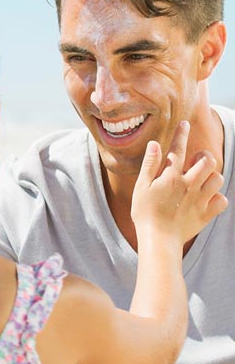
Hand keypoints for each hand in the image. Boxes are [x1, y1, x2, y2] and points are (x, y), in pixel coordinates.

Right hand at [131, 121, 227, 247]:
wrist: (159, 240)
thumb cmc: (145, 214)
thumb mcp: (141, 188)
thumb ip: (149, 165)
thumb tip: (154, 144)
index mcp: (171, 177)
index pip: (178, 149)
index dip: (181, 134)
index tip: (184, 124)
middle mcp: (189, 185)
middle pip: (208, 161)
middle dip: (204, 156)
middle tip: (196, 160)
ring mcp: (200, 199)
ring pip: (217, 179)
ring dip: (211, 176)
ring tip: (201, 179)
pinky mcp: (206, 214)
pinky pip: (221, 201)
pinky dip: (217, 198)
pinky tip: (207, 198)